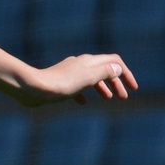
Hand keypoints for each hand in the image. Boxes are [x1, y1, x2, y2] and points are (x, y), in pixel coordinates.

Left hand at [19, 54, 135, 106]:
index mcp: (89, 61)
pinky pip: (76, 86)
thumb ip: (104, 72)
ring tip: (109, 99)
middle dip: (116, 82)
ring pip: (91, 78)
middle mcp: (80, 64)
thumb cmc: (60, 85)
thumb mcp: (87, 78)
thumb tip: (118, 68)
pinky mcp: (59, 83)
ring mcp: (69, 73)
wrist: (32, 88)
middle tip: (123, 98)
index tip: (133, 89)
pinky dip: (84, 93)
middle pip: (104, 69)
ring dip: (103, 87)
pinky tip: (84, 103)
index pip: (114, 61)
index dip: (126, 73)